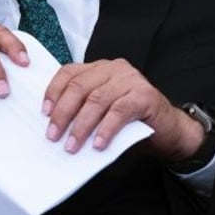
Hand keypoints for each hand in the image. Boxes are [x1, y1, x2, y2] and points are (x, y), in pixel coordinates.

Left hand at [43, 58, 204, 158]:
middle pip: (79, 87)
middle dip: (63, 112)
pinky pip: (119, 111)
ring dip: (81, 125)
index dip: (53, 92)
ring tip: (72, 145)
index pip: (69, 73)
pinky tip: (98, 145)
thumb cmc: (132, 122)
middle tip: (53, 135)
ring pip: (97, 100)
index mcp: (100, 68)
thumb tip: (54, 127)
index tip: (44, 113)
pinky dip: (106, 129)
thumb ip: (83, 111)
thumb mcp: (102, 112)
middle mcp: (114, 69)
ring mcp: (131, 80)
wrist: (170, 130)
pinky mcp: (145, 95)